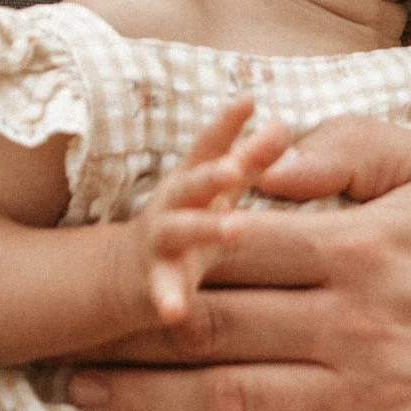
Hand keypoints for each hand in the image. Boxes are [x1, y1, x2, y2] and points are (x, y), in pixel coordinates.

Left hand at [59, 115, 410, 410]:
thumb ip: (354, 148)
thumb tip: (266, 155)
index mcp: (361, 246)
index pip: (230, 243)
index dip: (157, 247)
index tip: (104, 250)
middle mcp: (352, 326)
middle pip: (209, 325)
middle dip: (123, 330)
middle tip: (55, 333)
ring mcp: (365, 399)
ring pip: (227, 400)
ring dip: (144, 399)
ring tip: (80, 392)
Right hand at [136, 99, 293, 327]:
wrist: (129, 273)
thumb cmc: (190, 220)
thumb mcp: (219, 191)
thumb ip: (250, 159)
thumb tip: (281, 124)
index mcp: (194, 178)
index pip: (210, 145)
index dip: (227, 122)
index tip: (249, 99)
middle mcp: (174, 203)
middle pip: (193, 183)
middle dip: (213, 173)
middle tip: (236, 167)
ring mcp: (160, 240)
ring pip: (179, 230)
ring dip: (204, 227)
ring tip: (235, 228)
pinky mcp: (154, 280)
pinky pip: (162, 290)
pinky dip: (168, 299)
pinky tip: (176, 312)